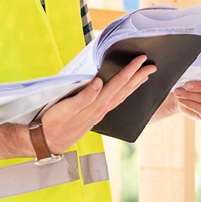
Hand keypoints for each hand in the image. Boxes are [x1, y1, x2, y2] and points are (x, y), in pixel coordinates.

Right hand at [41, 55, 156, 152]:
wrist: (48, 141)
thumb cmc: (54, 123)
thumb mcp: (66, 107)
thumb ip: (84, 95)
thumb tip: (98, 81)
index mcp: (97, 104)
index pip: (118, 83)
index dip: (131, 70)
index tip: (141, 59)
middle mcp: (102, 109)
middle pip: (125, 89)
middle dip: (139, 77)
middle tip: (152, 67)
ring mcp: (100, 113)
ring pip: (123, 96)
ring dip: (134, 85)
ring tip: (144, 77)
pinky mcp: (95, 115)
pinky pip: (116, 101)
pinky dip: (124, 93)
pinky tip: (125, 91)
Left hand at [153, 68, 200, 121]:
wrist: (181, 97)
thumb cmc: (189, 82)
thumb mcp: (193, 75)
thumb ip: (197, 71)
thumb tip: (189, 67)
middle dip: (200, 86)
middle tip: (186, 85)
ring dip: (190, 95)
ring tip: (179, 92)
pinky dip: (190, 104)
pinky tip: (182, 100)